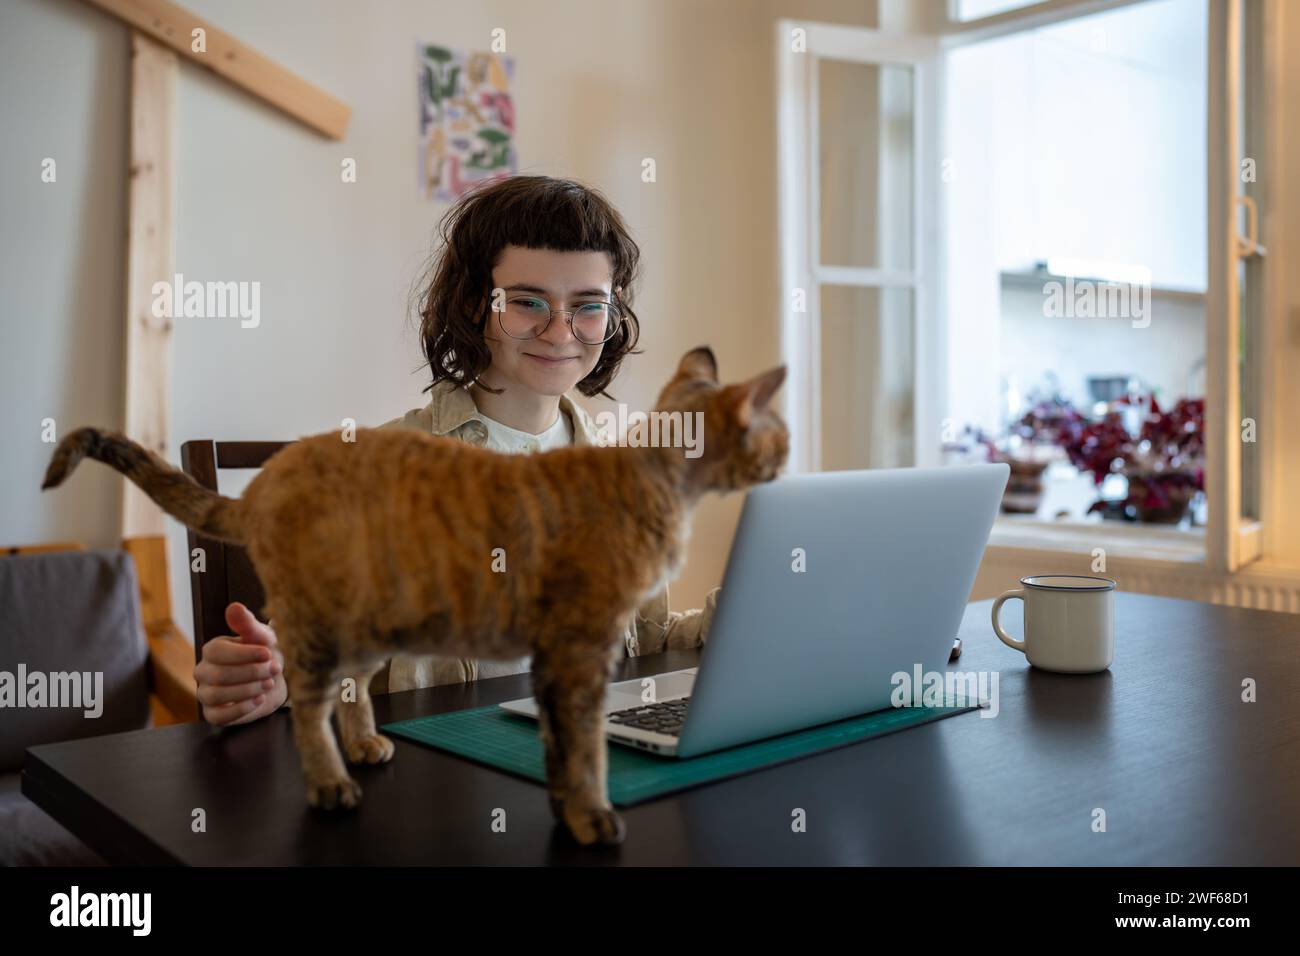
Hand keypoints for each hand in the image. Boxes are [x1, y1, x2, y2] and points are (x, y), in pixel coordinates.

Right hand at [193, 602, 285, 725]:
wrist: (274, 680)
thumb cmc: (265, 654)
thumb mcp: (262, 637)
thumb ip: (247, 624)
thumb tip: (234, 607)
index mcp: (212, 650)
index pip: (217, 652)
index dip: (243, 654)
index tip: (267, 653)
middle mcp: (204, 671)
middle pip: (219, 675)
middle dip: (251, 673)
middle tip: (274, 669)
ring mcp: (206, 694)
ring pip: (218, 695)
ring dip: (248, 690)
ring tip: (269, 684)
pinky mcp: (214, 714)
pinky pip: (219, 716)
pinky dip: (241, 709)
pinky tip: (259, 699)